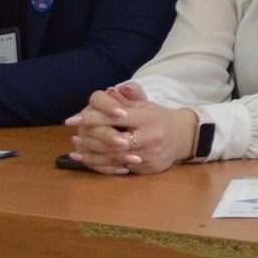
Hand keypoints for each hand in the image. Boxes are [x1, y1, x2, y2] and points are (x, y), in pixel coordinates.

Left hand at [62, 81, 199, 174]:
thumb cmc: (159, 118)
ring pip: (116, 158)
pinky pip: (122, 168)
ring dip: (94, 154)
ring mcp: (150, 155)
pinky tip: (89, 160)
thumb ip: (129, 97)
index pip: (117, 117)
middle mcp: (150, 138)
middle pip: (114, 142)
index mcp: (148, 118)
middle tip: (75, 137)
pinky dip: (103, 165)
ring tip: (78, 148)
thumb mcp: (146, 104)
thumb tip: (112, 89)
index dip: (94, 118)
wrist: (183, 137)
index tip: (74, 119)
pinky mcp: (148, 169)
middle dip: (92, 140)